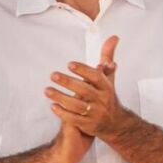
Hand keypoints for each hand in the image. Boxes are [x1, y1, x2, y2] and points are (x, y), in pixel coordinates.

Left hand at [45, 36, 127, 153]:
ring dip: (61, 97)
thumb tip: (113, 37)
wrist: (115, 123)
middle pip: (84, 90)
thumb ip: (107, 57)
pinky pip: (74, 119)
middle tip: (53, 75)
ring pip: (77, 106)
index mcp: (106, 87)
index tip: (70, 65)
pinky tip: (52, 106)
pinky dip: (63, 113)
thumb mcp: (109, 77)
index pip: (96, 77)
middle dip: (68, 82)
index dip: (83, 70)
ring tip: (47, 90)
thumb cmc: (107, 96)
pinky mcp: (88, 125)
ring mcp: (95, 114)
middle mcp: (102, 100)